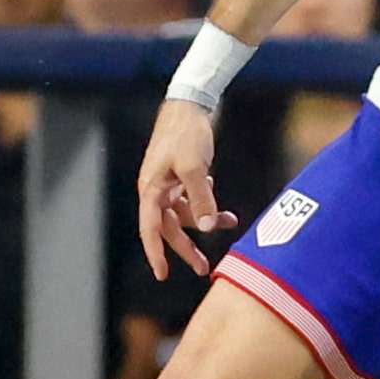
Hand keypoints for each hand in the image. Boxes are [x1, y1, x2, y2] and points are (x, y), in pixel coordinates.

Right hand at [136, 100, 233, 279]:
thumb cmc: (185, 134)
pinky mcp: (180, 175)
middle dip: (186, 247)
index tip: (162, 274)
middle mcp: (156, 189)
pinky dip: (207, 203)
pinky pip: (192, 198)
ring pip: (183, 213)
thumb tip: (206, 227)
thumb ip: (201, 199)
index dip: (156, 253)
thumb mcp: (194, 168)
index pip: (150, 229)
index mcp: (151, 189)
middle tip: (202, 267)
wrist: (190, 104)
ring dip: (205, 221)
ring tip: (229, 224)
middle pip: (169, 227)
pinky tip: (221, 203)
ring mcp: (168, 183)